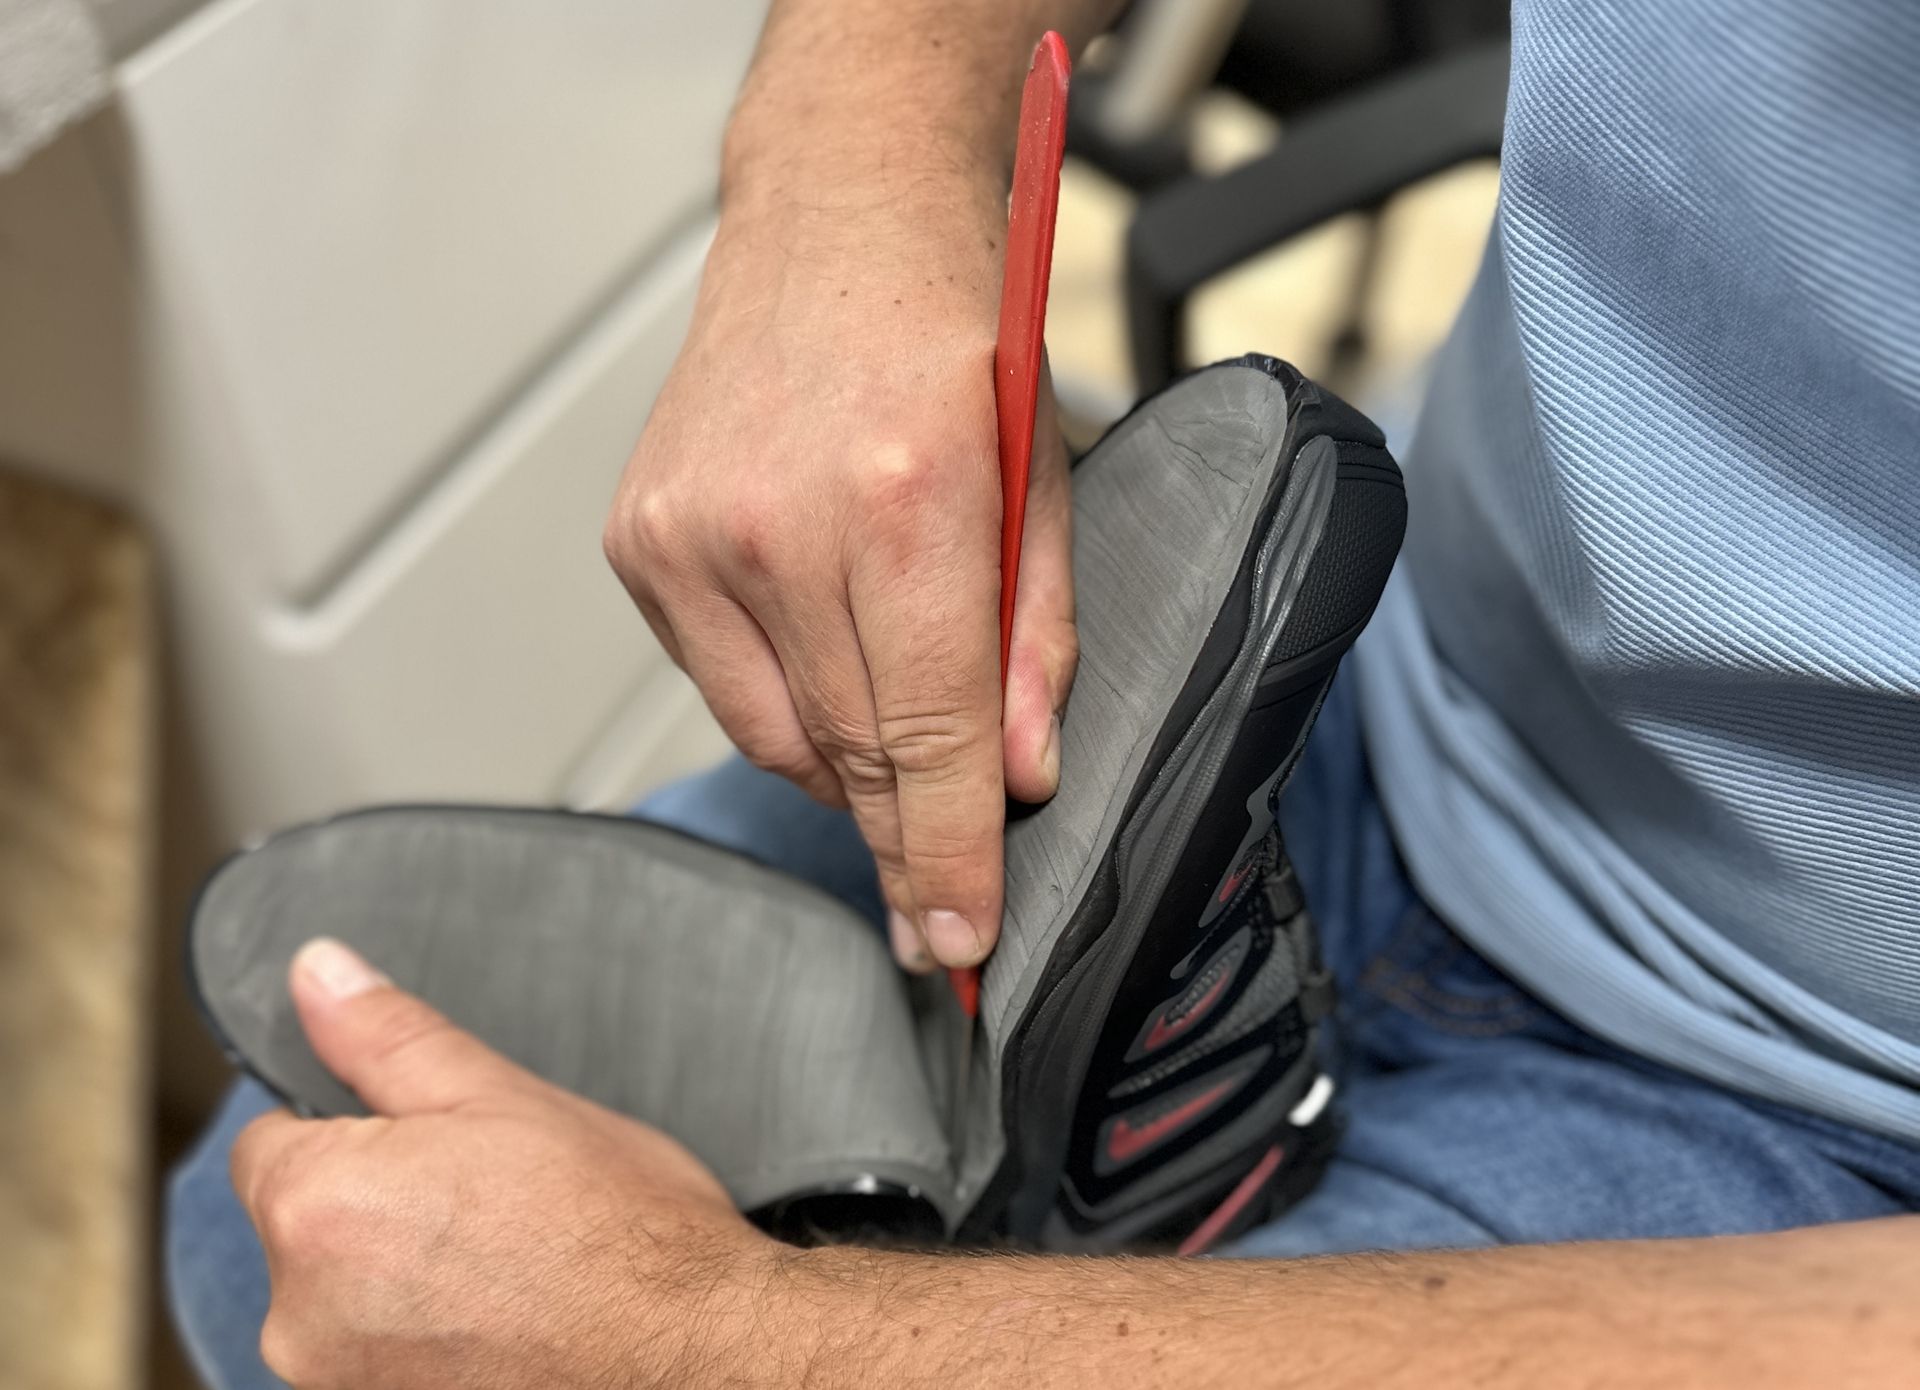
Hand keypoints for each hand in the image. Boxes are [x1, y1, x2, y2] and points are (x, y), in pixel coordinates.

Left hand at [231, 939, 780, 1389]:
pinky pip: (380, 1364)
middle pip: (306, 1228)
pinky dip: (428, 1345)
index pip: (271, 1141)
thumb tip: (317, 972)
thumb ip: (389, 1035)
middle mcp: (300, 1316)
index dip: (358, 1127)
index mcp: (319, 1205)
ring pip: (345, 1303)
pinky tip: (507, 1327)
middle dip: (381, 1206)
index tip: (435, 1144)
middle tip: (490, 1201)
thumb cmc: (620, 1233)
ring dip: (402, 1284)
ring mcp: (338, 1387)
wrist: (698, 1359)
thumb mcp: (508, 1096)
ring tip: (508, 1268)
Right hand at [603, 183, 1076, 974]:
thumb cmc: (955, 337)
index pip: (928, 737)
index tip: (959, 947)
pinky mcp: (640, 541)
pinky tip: (824, 660)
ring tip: (897, 752)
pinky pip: (720, 683)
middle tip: (937, 912)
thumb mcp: (1046, 480)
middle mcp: (778, 525)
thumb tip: (1023, 777)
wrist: (837, 221)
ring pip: (776, 736)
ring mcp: (691, 535)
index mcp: (904, 503)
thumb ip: (1039, 637)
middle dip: (904, 844)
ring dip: (846, 768)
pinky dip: (782, 701)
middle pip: (850, 753)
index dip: (947, 859)